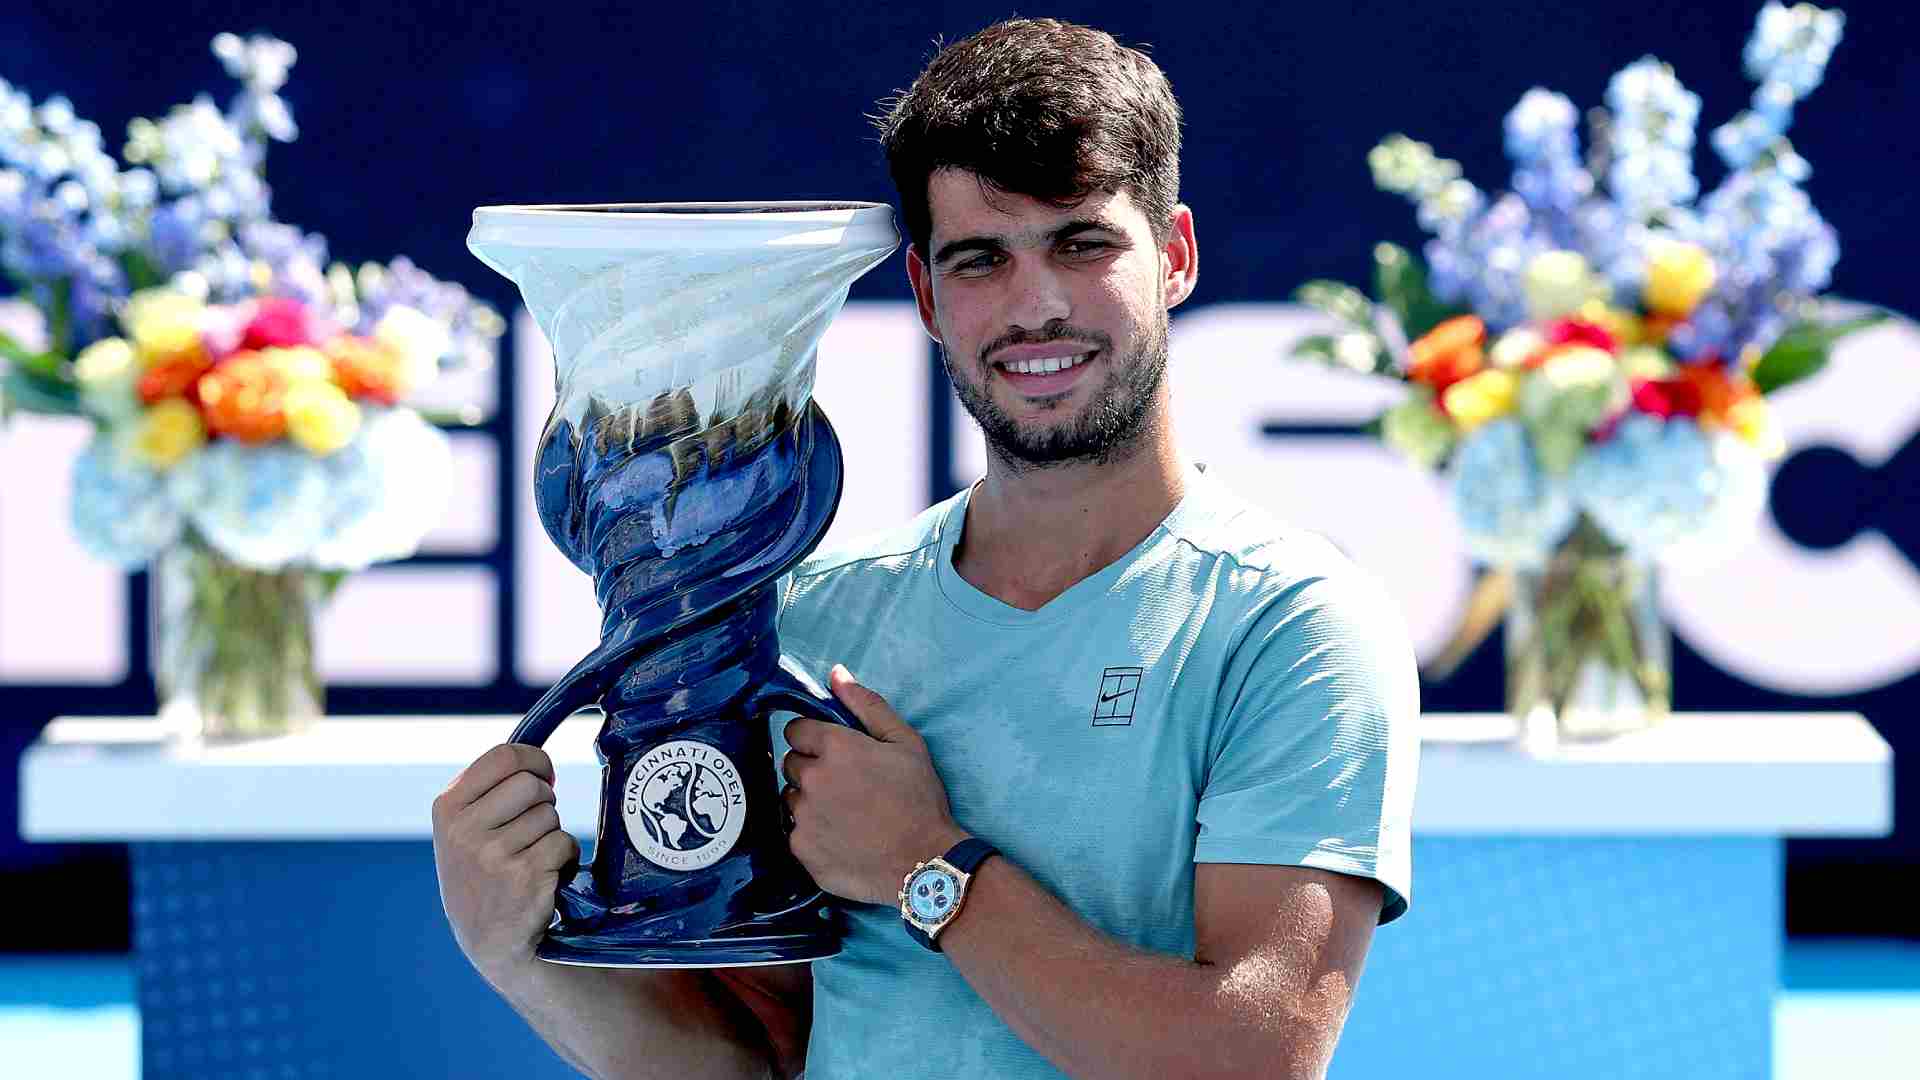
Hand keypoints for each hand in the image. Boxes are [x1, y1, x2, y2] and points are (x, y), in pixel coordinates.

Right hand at [431, 743, 578, 984]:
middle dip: (544, 801)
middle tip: (534, 827)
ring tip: (532, 857)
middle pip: (532, 784)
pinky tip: (545, 875)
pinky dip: (565, 857)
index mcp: (447, 808)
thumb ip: (488, 792)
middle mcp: (464, 829)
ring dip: (552, 833)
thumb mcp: (464, 830)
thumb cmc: (483, 875)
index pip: (504, 756)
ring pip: (550, 815)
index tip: (543, 774)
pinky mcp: (524, 875)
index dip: (534, 760)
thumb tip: (537, 761)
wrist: (489, 939)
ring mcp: (492, 853)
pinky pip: (564, 842)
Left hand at [782, 665, 968, 904]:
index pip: (795, 731)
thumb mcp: (905, 742)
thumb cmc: (919, 799)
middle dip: (812, 770)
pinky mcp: (801, 849)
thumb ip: (866, 705)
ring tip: (845, 815)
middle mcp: (811, 780)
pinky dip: (812, 833)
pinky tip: (841, 838)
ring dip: (810, 802)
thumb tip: (836, 673)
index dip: (814, 741)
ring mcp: (803, 817)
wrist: (924, 863)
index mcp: (834, 747)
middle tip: (846, 787)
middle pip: (791, 765)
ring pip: (791, 799)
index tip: (834, 754)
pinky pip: (795, 832)